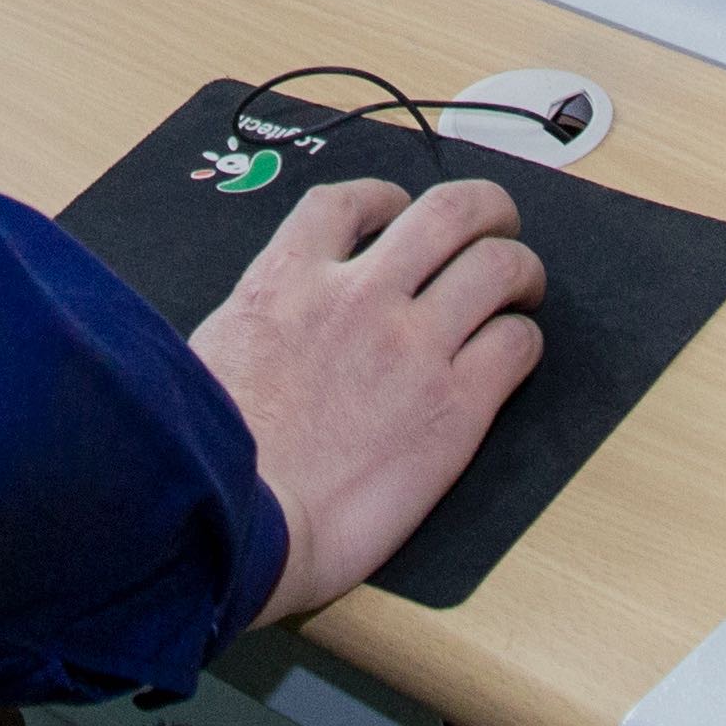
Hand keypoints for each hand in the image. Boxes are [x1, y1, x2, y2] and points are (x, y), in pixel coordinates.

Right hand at [186, 175, 545, 622]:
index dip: (385, 199)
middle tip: (496, 226)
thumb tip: (272, 336)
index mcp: (286, 280)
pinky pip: (516, 346)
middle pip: (448, 211)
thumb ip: (258, 327)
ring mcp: (413, 346)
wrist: (237, 525)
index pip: (348, 202)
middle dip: (485, 209)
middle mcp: (359, 296)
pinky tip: (514, 355)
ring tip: (522, 288)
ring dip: (520, 269)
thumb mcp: (210, 356)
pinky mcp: (454, 407)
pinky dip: (523, 342)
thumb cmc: (202, 461)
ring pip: (498, 266)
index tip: (398, 211)